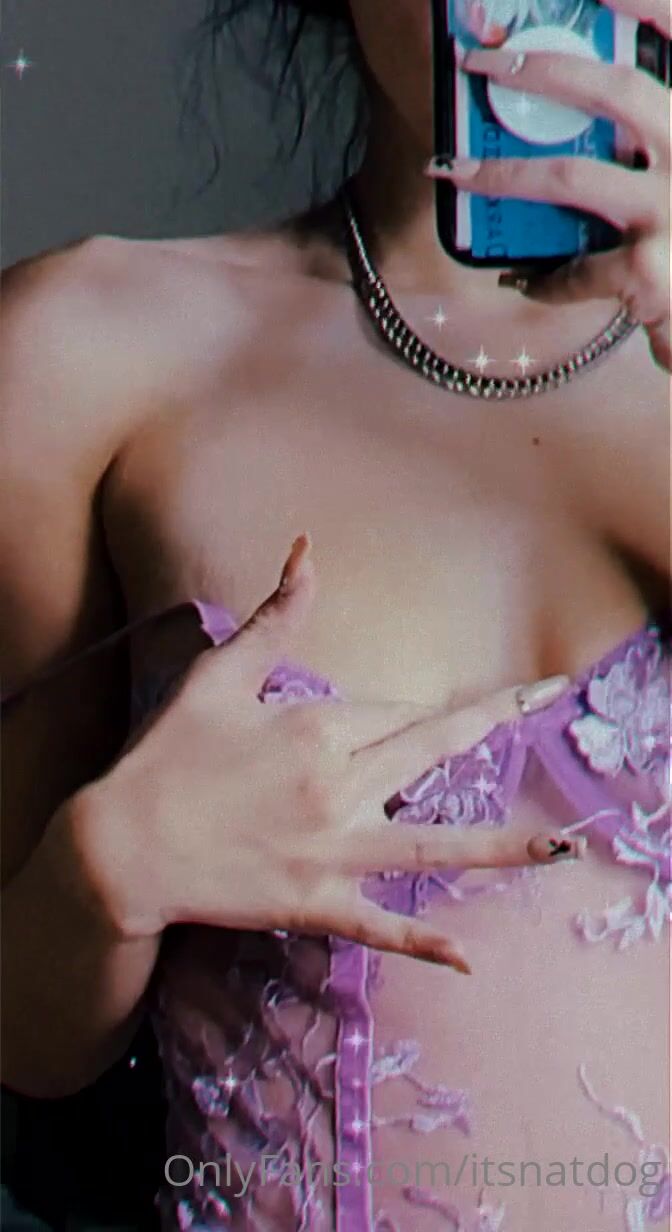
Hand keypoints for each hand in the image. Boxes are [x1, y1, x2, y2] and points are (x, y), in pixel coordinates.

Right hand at [83, 535, 581, 973]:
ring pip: (432, 846)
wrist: (121, 849)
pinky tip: (467, 957)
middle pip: (432, 748)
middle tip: (548, 694)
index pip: (385, 709)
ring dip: (502, 845)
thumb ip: (274, 617)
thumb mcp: (218, 676)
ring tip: (564, 844)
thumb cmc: (167, 757)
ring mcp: (333, 852)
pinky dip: (421, 941)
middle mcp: (339, 788)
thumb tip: (308, 550)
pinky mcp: (316, 904)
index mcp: (318, 729)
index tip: (395, 718)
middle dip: (495, 717)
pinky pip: (379, 925)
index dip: (395, 710)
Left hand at [427, 0, 670, 370]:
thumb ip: (655, 142)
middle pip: (616, 91)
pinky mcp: (649, 270)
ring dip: (502, 173)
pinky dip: (544, 278)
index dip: (647, 3)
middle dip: (540, 71)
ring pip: (569, 175)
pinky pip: (574, 268)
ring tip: (455, 171)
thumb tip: (585, 125)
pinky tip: (526, 280)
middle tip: (484, 65)